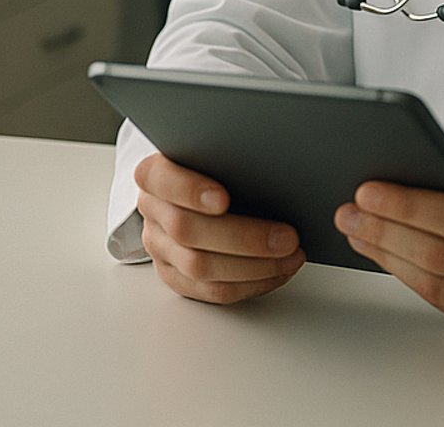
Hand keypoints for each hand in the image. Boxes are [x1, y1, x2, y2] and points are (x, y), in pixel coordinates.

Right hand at [134, 152, 305, 303]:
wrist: (201, 190)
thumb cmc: (217, 167)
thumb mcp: (220, 152)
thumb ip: (232, 160)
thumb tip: (278, 171)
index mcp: (155, 174)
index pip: (163, 181)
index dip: (191, 192)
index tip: (224, 199)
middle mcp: (153, 211)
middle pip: (187, 230)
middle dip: (244, 238)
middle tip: (286, 237)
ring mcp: (161, 247)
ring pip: (200, 267)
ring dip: (254, 266)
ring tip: (290, 256)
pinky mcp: (176, 276)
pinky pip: (211, 290)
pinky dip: (251, 284)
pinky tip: (278, 271)